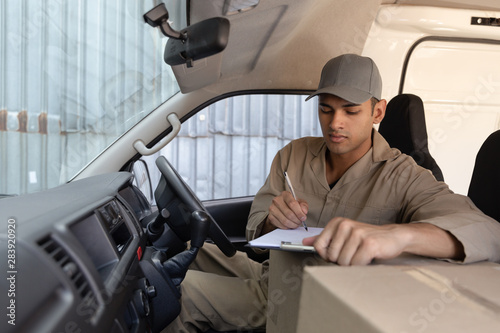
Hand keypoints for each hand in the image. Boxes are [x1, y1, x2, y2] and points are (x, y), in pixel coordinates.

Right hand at [263, 191, 307, 231]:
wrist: (281, 209)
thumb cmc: (292, 205)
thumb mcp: (300, 202)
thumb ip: (304, 205)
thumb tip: (304, 211)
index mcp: (285, 194)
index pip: (292, 203)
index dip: (299, 212)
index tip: (303, 217)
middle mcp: (277, 200)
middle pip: (289, 213)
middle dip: (297, 220)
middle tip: (300, 222)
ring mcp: (272, 208)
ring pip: (285, 220)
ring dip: (293, 224)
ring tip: (296, 224)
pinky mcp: (270, 216)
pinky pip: (280, 225)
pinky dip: (287, 227)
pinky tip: (290, 225)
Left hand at [302, 218, 463, 264]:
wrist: (393, 236)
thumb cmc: (366, 237)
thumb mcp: (344, 235)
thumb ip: (325, 238)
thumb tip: (305, 242)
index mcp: (336, 222)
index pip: (319, 246)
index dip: (327, 255)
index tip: (339, 253)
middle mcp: (345, 225)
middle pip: (332, 256)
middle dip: (342, 260)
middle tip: (354, 253)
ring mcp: (357, 233)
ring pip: (343, 262)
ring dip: (353, 264)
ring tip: (361, 254)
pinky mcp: (368, 244)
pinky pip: (356, 264)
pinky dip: (362, 265)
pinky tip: (368, 257)